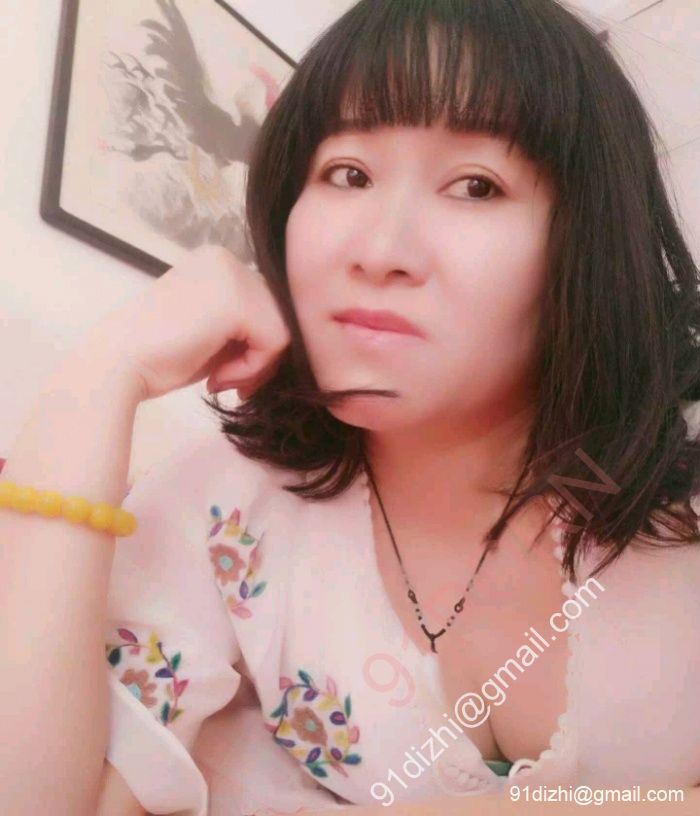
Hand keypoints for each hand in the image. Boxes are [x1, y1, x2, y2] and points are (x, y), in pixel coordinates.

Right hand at [79, 246, 291, 401]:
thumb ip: (245, 327)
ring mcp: (233, 275)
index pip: (264, 305)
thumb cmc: (158, 355)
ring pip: (282, 328)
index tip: (230, 373)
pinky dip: (254, 369)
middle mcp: (227, 259)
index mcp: (217, 263)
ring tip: (221, 380)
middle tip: (228, 382)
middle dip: (260, 358)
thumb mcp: (212, 332)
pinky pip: (275, 341)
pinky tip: (219, 377)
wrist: (118, 363)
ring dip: (257, 366)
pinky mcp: (237, 300)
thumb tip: (288, 341)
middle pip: (278, 314)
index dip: (256, 346)